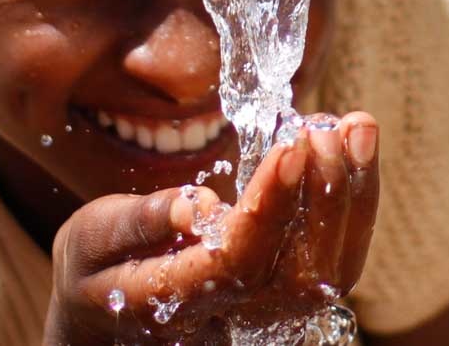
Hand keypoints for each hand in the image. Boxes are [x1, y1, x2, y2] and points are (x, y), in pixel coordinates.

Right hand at [44, 112, 379, 343]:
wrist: (108, 325)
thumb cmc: (95, 271)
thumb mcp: (90, 240)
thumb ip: (137, 223)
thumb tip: (195, 206)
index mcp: (173, 301)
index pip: (238, 261)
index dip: (272, 205)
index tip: (292, 144)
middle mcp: (228, 319)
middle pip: (299, 271)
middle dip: (329, 193)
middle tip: (337, 124)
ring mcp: (263, 317)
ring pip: (329, 270)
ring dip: (353, 195)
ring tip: (357, 126)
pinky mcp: (285, 300)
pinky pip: (333, 261)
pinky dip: (353, 206)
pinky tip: (354, 153)